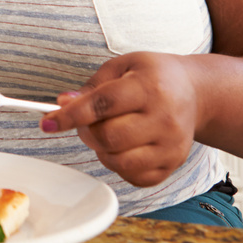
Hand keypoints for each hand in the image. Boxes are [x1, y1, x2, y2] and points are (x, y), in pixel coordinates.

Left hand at [41, 52, 199, 186]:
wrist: (195, 93)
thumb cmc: (152, 76)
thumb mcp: (121, 66)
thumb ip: (91, 86)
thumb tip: (63, 104)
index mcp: (149, 87)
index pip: (102, 105)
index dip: (70, 115)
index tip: (47, 122)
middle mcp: (164, 119)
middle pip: (108, 137)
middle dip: (85, 131)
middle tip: (85, 121)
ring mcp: (171, 146)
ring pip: (118, 161)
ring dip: (100, 149)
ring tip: (106, 131)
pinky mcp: (172, 165)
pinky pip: (133, 176)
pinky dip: (117, 164)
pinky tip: (122, 146)